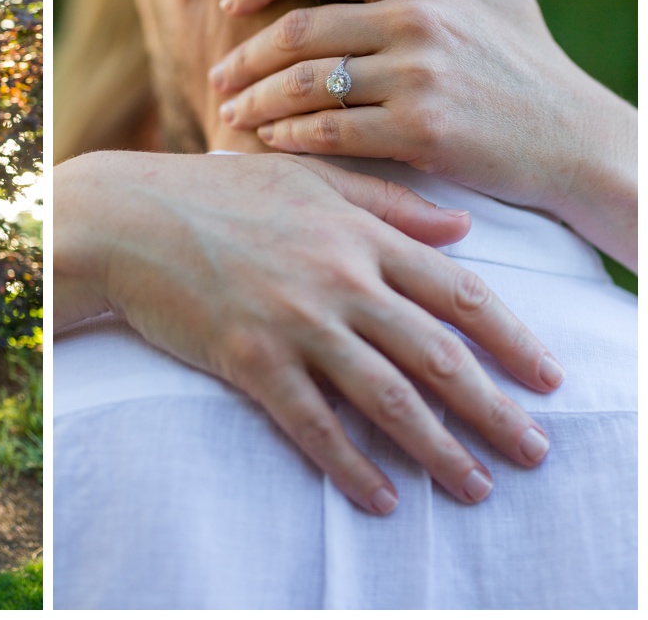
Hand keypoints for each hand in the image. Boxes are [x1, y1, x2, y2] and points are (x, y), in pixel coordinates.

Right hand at [55, 151, 563, 514]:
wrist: (128, 218)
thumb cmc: (215, 193)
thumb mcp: (307, 179)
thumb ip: (388, 202)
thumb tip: (463, 227)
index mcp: (359, 234)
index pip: (458, 291)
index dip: (511, 338)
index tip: (547, 376)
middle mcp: (340, 280)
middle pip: (437, 354)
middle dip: (494, 409)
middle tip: (533, 450)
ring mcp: (295, 322)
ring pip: (387, 398)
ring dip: (439, 450)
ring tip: (473, 486)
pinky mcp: (250, 359)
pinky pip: (314, 425)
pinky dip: (352, 465)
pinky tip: (381, 497)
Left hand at [209, 0, 635, 267]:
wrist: (578, 142)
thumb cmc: (533, 67)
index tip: (231, 2)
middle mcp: (416, 20)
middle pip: (296, 31)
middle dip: (244, 57)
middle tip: (218, 77)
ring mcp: (419, 75)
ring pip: (306, 84)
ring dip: (256, 102)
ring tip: (232, 113)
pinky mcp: (421, 131)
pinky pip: (331, 131)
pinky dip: (291, 137)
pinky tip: (271, 142)